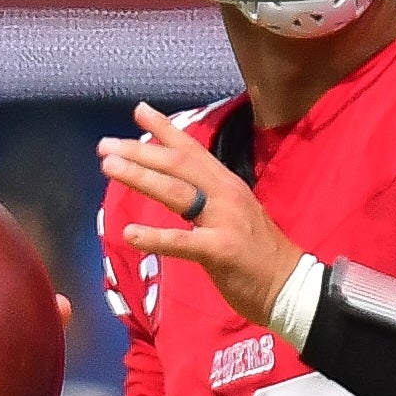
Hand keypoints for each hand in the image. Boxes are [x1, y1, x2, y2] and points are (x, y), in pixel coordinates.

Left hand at [104, 105, 303, 327]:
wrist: (291, 285)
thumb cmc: (258, 253)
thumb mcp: (234, 213)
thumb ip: (208, 197)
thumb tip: (178, 184)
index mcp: (226, 184)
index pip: (192, 150)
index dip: (164, 129)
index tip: (138, 111)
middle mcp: (225, 194)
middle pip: (177, 165)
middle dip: (139, 151)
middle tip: (105, 145)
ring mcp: (224, 220)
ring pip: (176, 192)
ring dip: (140, 177)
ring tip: (109, 168)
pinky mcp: (221, 250)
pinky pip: (183, 242)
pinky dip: (155, 237)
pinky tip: (129, 233)